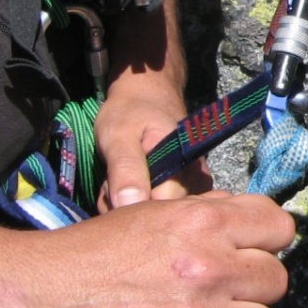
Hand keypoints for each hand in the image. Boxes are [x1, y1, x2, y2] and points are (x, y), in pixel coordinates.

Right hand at [0, 193, 294, 307]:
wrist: (26, 299)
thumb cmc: (82, 254)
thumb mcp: (147, 214)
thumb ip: (203, 214)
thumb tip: (245, 221)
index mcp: (201, 221)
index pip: (279, 228)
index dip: (264, 242)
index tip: (245, 253)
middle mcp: (208, 266)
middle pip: (275, 280)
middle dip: (252, 288)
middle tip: (219, 295)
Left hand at [94, 73, 208, 209]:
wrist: (148, 92)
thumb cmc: (131, 110)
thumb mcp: (118, 135)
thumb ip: (125, 170)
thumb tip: (129, 205)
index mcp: (184, 166)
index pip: (162, 210)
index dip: (132, 209)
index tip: (111, 194)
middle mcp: (198, 180)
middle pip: (161, 215)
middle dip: (128, 206)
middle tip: (109, 184)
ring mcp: (195, 186)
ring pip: (158, 213)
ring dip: (129, 204)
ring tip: (115, 183)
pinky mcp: (187, 189)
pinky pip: (161, 207)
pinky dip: (137, 202)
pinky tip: (125, 187)